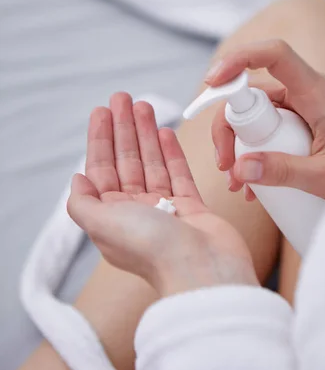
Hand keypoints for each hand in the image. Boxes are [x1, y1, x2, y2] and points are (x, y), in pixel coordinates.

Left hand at [67, 93, 257, 295]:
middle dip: (123, 129)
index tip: (102, 111)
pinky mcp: (191, 208)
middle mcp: (136, 212)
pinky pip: (178, 174)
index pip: (102, 169)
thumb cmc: (152, 249)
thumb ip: (84, 202)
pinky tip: (165, 132)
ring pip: (152, 163)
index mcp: (111, 217)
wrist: (203, 271)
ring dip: (146, 134)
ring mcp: (165, 209)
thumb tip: (77, 179)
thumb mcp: (102, 224)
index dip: (100, 139)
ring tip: (144, 105)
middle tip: (123, 98)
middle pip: (127, 161)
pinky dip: (170, 153)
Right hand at [206, 40, 324, 199]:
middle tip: (225, 164)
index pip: (275, 55)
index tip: (213, 82)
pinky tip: (251, 183)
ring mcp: (301, 109)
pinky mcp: (299, 124)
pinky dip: (253, 153)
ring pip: (255, 115)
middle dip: (229, 127)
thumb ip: (284, 171)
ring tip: (237, 181)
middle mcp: (305, 94)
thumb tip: (239, 168)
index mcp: (317, 93)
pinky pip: (266, 130)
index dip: (240, 59)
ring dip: (238, 145)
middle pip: (252, 93)